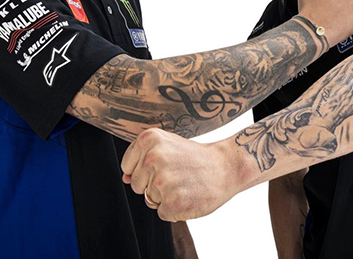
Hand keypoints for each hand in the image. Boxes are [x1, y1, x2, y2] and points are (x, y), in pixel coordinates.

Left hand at [121, 128, 242, 221]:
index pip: (128, 167)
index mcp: (149, 139)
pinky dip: (175, 209)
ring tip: (184, 183)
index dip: (146, 171)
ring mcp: (162, 180)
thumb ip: (142, 160)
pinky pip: (162, 213)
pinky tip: (189, 195)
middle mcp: (153, 158)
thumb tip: (125, 180)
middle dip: (154, 185)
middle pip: (137, 186)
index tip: (165, 165)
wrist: (226, 166)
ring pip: (150, 200)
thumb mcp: (167, 146)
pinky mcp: (172, 202)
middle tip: (178, 174)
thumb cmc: (195, 157)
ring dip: (166, 197)